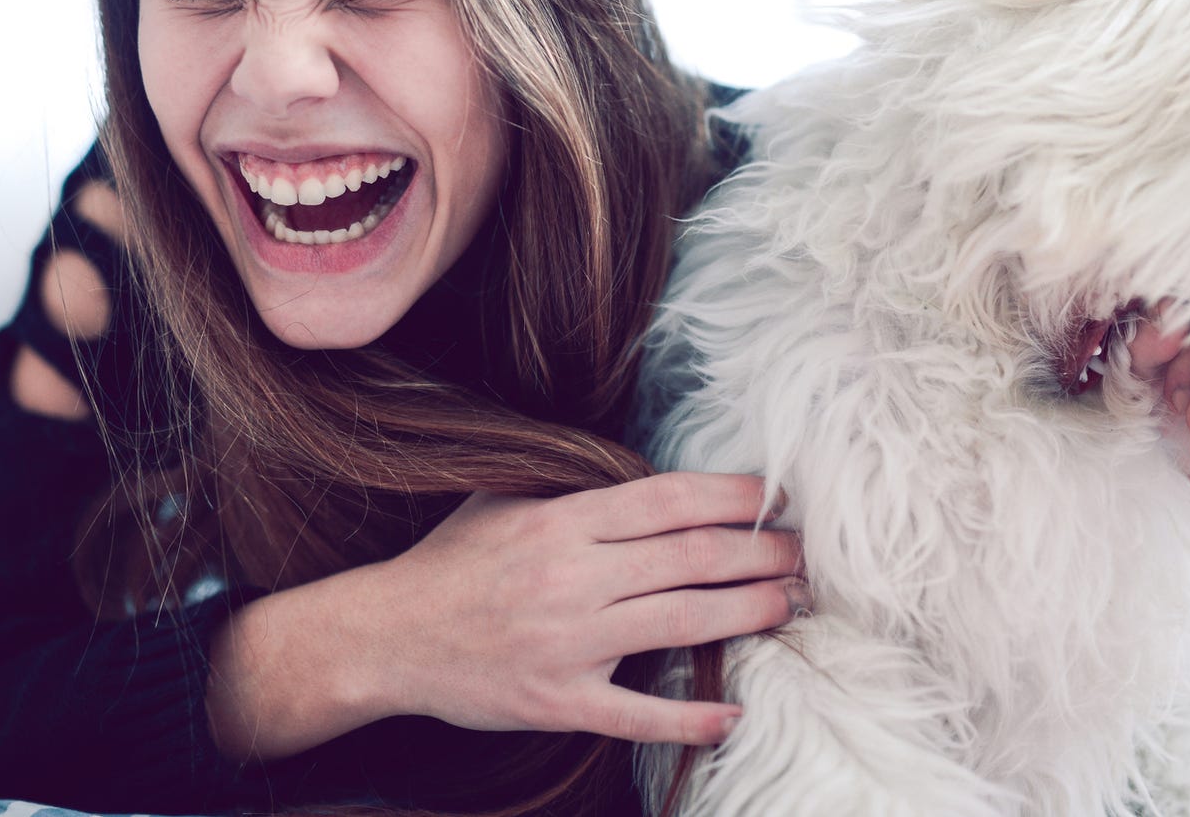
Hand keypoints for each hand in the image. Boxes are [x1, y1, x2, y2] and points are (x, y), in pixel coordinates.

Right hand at [361, 472, 804, 746]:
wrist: (385, 636)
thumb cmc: (451, 563)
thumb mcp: (503, 500)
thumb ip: (571, 486)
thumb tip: (646, 471)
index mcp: (561, 521)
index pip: (668, 502)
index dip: (731, 498)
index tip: (774, 498)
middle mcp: (571, 577)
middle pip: (690, 559)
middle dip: (759, 554)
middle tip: (804, 554)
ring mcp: (567, 643)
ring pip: (680, 624)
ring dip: (747, 614)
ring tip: (790, 604)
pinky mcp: (557, 700)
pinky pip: (636, 714)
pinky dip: (688, 718)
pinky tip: (732, 714)